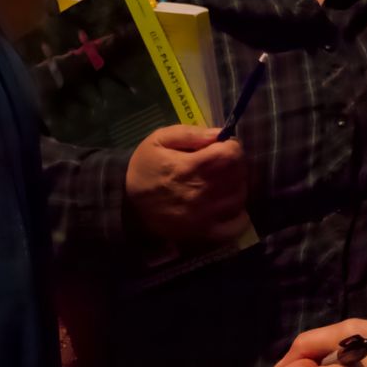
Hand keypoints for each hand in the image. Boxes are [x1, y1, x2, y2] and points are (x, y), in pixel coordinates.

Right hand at [124, 126, 250, 244]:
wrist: (126, 204)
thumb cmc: (144, 168)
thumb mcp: (159, 140)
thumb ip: (190, 133)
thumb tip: (219, 133)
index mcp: (192, 166)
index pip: (232, 154)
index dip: (231, 147)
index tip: (221, 147)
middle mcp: (203, 192)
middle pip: (239, 174)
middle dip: (234, 165)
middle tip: (221, 165)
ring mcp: (206, 216)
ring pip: (240, 197)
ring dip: (237, 187)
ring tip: (222, 184)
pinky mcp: (205, 233)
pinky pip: (237, 225)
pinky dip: (239, 215)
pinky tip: (227, 205)